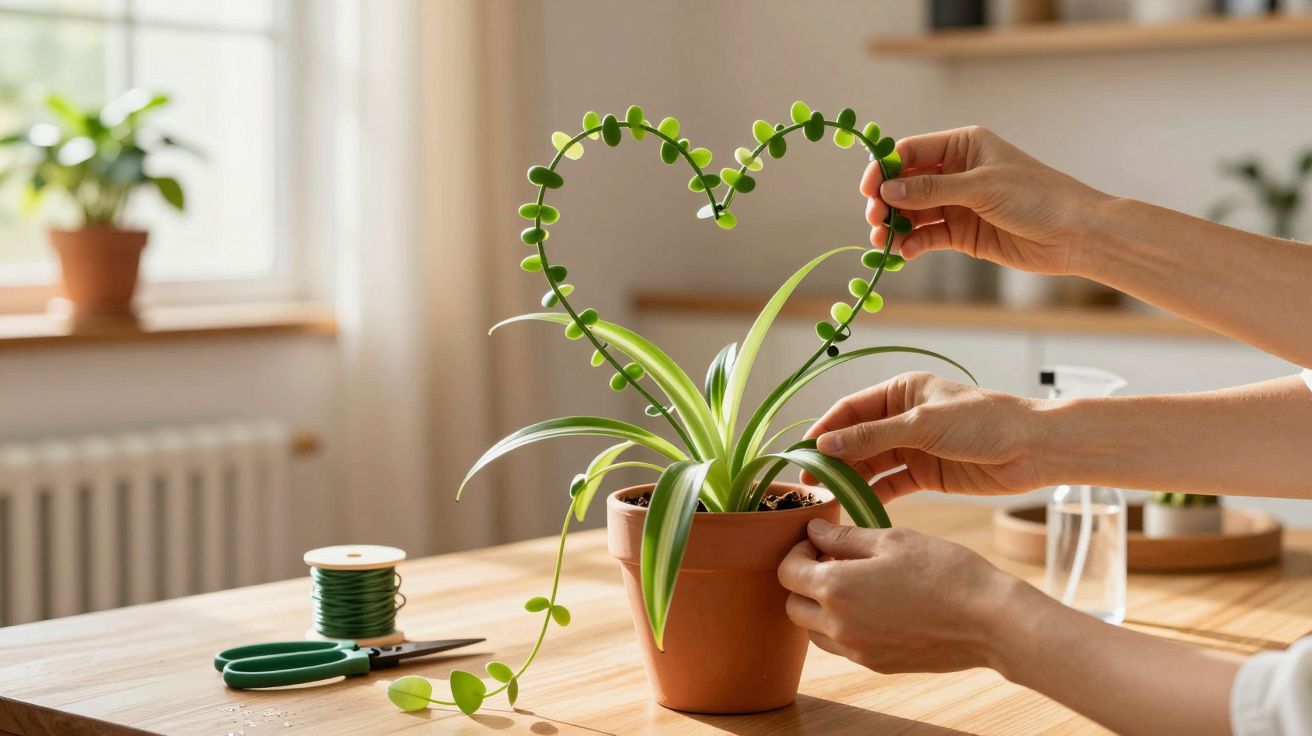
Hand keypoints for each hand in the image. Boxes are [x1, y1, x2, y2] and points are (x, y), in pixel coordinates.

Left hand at [780, 519, 1242, 735]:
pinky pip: (840, 645)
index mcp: (836, 587)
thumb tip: (813, 530)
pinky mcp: (875, 664)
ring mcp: (856, 650)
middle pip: (792, 604)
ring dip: (819, 606)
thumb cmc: (945, 571)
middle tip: (832, 558)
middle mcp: (838, 625)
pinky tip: (872, 605)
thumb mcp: (892, 539)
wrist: (990, 622)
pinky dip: (842, 626)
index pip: (787, 571)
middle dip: (803, 580)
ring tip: (852, 582)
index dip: (797, 550)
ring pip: (812, 629)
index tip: (818, 539)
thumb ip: (844, 537)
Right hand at [801, 371, 1044, 500]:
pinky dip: (872, 496)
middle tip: (807, 484)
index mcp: (901, 391)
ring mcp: (914, 447)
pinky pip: (890, 485)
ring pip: (871, 464)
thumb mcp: (922, 424)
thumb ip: (873, 436)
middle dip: (832, 460)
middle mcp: (903, 418)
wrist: (1033, 449)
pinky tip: (855, 508)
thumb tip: (826, 445)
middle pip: (856, 439)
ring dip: (850, 480)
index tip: (801, 453)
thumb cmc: (983, 422)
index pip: (850, 409)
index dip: (824, 430)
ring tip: (826, 500)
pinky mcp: (926, 474)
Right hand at [863, 126, 1110, 274]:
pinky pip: (928, 236)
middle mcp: (956, 173)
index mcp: (962, 146)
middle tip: (875, 220)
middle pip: (905, 184)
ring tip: (882, 242)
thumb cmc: (1037, 197)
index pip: (910, 152)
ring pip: (913, 213)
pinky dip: (913, 244)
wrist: (1075, 234)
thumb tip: (887, 189)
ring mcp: (958, 204)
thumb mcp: (982, 188)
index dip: (885, 169)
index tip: (868, 190)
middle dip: (886, 202)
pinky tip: (905, 253)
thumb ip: (932, 190)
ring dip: (895, 226)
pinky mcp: (963, 233)